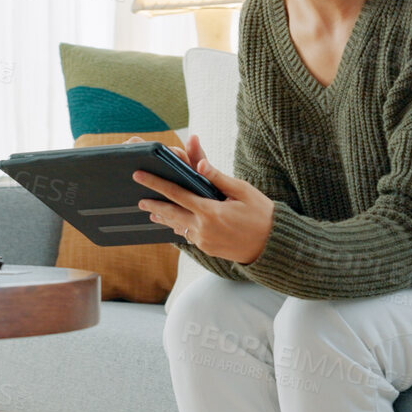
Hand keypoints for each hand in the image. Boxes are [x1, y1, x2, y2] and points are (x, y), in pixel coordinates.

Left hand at [124, 134, 274, 265]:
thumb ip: (218, 178)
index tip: (140, 176)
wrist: (272, 246)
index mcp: (210, 211)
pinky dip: (180, 227)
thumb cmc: (261, 213)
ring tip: (151, 212)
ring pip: (178, 226)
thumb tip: (199, 163)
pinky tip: (173, 224)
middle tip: (139, 198)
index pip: (177, 194)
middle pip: (171, 213)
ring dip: (164, 218)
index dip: (156, 183)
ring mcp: (204, 241)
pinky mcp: (207, 248)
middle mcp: (203, 228)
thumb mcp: (242, 191)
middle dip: (154, 205)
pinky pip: (189, 235)